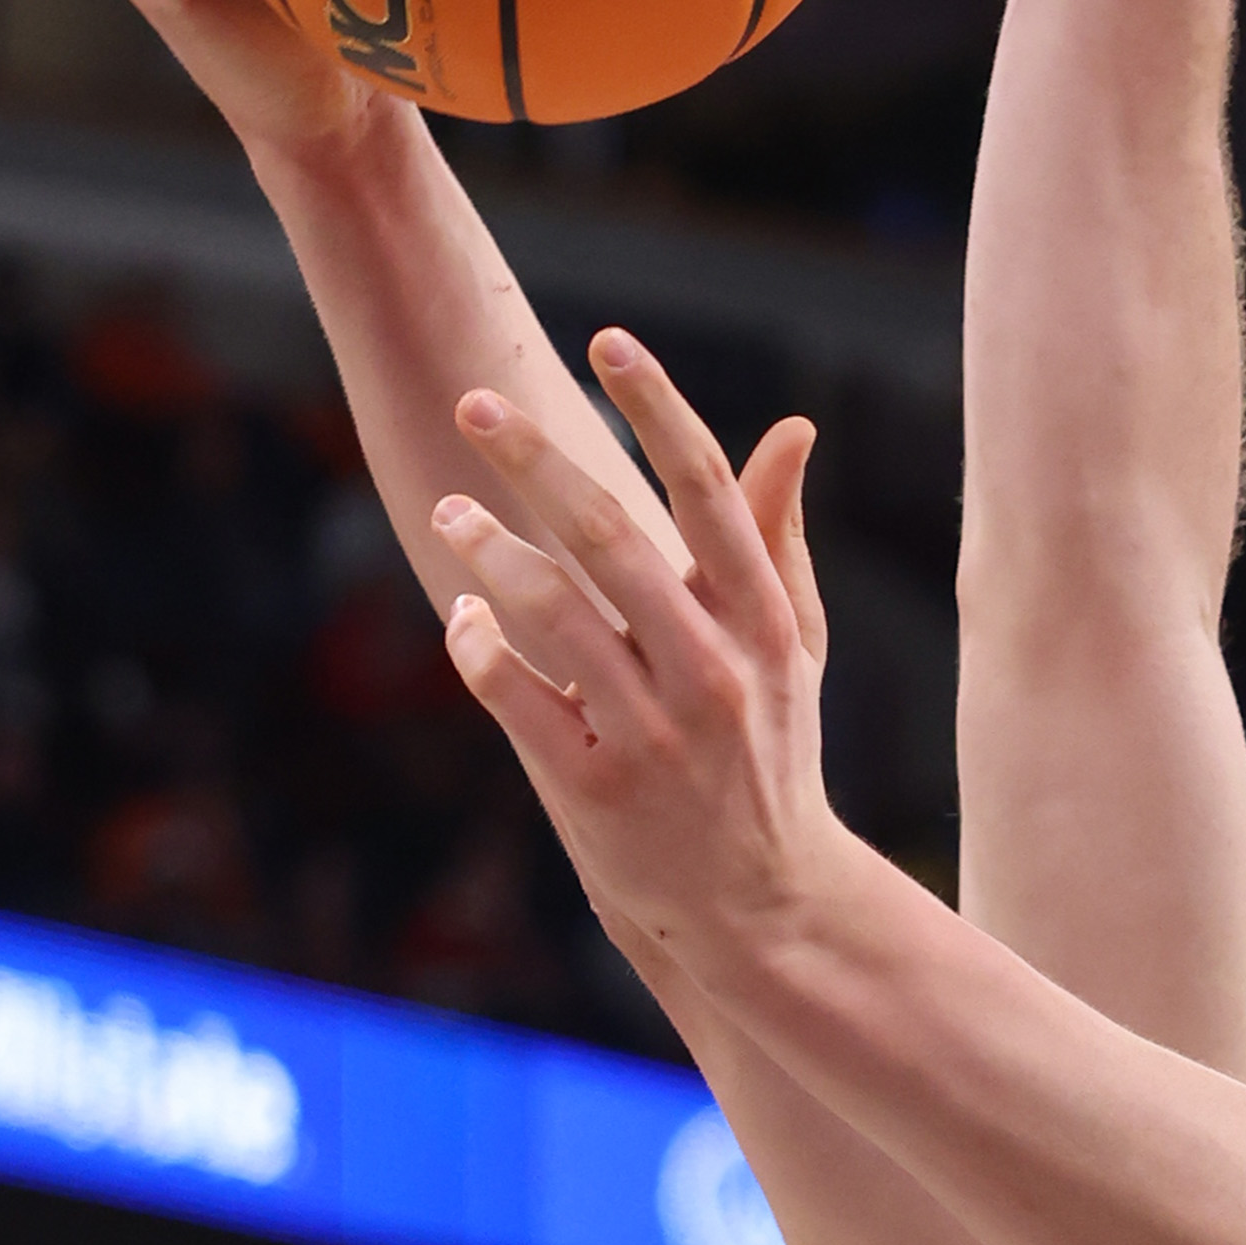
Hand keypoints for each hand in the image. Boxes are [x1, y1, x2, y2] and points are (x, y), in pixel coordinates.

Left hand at [429, 330, 838, 956]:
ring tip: (450, 512)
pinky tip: (464, 616)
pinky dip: (479, 648)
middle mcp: (712, 671)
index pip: (708, 493)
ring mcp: (653, 732)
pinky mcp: (595, 789)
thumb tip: (796, 428)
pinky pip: (516, 697)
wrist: (761, 904)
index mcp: (761, 623)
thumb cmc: (770, 756)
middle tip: (475, 404)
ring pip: (552, 612)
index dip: (658, 409)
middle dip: (535, 459)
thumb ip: (780, 536)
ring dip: (488, 549)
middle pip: (612, 534)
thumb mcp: (792, 648)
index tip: (609, 341)